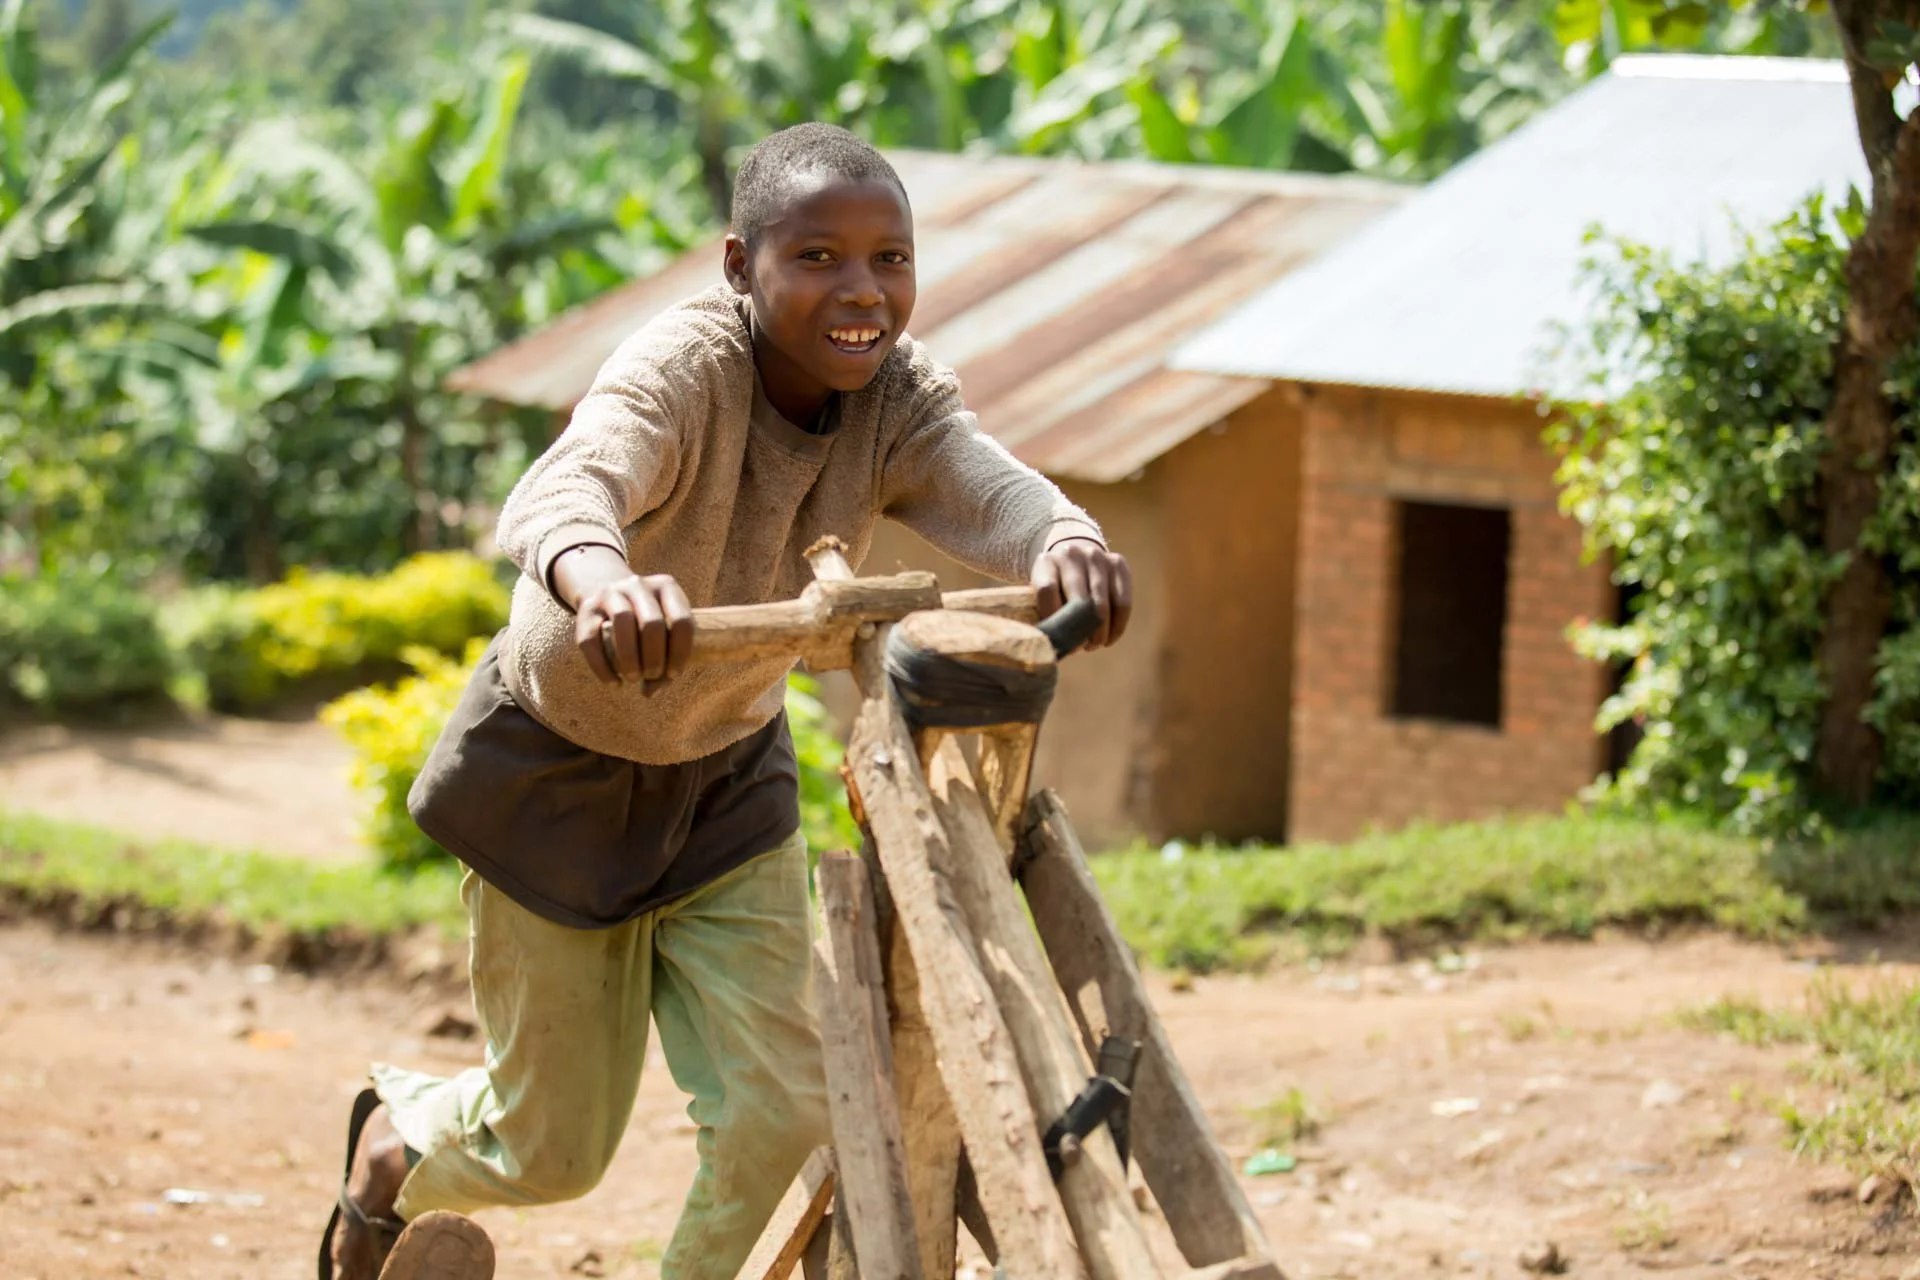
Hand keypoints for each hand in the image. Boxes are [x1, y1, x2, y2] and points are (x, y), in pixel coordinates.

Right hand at [554, 544, 693, 688]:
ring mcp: (610, 592)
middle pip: (652, 623)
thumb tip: (649, 692)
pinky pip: (591, 639)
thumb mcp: (662, 632)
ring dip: (630, 658)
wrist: (606, 593)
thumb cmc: (645, 622)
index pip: (681, 620)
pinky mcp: (586, 608)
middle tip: (651, 675)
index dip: (680, 652)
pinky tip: (614, 683)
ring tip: (633, 679)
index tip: (673, 673)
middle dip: (654, 657)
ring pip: (622, 622)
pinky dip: (603, 667)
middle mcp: (638, 584)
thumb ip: (664, 661)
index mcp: (666, 587)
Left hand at [1031, 539, 1130, 651]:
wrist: (1074, 555)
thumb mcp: (1038, 594)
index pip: (1047, 591)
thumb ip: (1040, 614)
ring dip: (1100, 632)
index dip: (1053, 620)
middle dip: (1081, 631)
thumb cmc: (1054, 585)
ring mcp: (1096, 557)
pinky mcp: (1118, 563)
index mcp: (1045, 562)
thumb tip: (1049, 647)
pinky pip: (1122, 602)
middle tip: (1081, 648)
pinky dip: (1118, 625)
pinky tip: (1110, 638)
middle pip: (1079, 600)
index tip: (1058, 640)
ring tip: (1095, 644)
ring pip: (1102, 604)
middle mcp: (1071, 554)